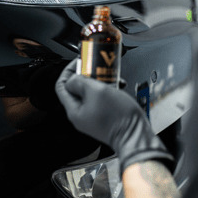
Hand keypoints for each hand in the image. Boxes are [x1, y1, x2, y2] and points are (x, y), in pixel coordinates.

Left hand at [55, 60, 173, 171]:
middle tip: (97, 67)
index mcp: (74, 110)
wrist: (136, 135)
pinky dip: (109, 90)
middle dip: (88, 75)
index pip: (61, 86)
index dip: (69, 71)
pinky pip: (102, 99)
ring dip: (101, 81)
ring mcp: (93, 116)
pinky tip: (118, 86)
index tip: (80, 62)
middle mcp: (81, 114)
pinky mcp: (104, 116)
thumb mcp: (96, 91)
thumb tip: (72, 78)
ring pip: (91, 92)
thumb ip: (80, 82)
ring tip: (111, 77)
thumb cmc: (118, 118)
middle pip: (77, 88)